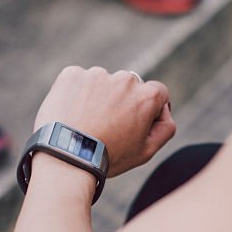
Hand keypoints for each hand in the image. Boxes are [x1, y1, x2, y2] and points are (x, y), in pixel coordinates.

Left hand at [34, 66, 175, 176]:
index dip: (149, 109)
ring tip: (86, 123)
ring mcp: (96, 74)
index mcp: (146, 96)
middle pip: (128, 87)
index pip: (157, 92)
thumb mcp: (145, 152)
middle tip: (106, 127)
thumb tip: (165, 110)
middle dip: (121, 102)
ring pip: (102, 84)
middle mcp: (124, 79)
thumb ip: (165, 128)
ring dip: (98, 98)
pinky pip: (79, 82)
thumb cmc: (108, 157)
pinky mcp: (72, 74)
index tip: (134, 123)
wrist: (65, 157)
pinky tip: (72, 115)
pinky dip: (76, 94)